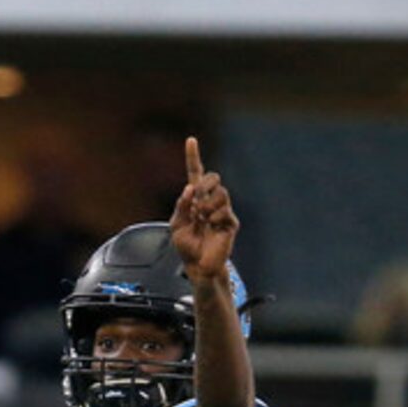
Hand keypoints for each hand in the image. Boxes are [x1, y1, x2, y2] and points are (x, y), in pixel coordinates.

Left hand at [169, 137, 238, 282]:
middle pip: (213, 177)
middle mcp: (209, 201)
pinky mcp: (230, 222)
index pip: (195, 173)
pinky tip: (211, 226)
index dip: (193, 157)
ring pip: (221, 193)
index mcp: (194, 199)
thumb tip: (190, 188)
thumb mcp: (177, 226)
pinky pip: (224, 210)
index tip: (191, 140)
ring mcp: (221, 210)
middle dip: (206, 183)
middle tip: (197, 199)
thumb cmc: (187, 246)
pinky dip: (215, 217)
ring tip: (203, 219)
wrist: (198, 265)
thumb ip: (182, 206)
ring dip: (208, 204)